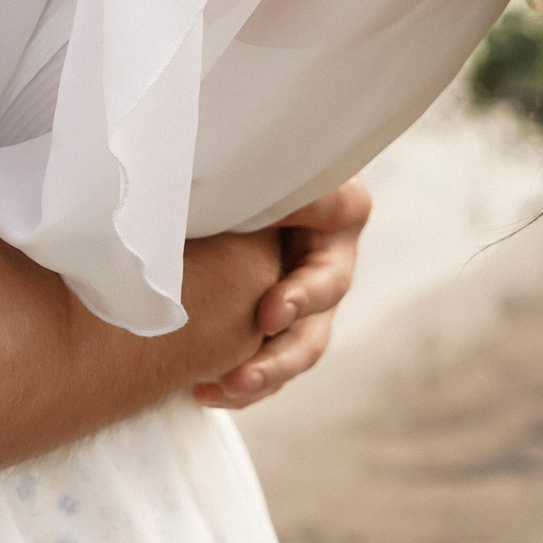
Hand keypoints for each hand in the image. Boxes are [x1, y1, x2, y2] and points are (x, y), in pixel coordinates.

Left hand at [194, 176, 370, 410]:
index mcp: (339, 212)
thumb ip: (272, 182)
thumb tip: (261, 195)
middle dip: (281, 353)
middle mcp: (329, 257)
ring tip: (220, 392)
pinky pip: (270, 360)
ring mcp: (308, 292)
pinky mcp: (279, 317)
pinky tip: (204, 393)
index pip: (332, 260)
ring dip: (262, 377)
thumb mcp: (259, 161)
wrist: (217, 164)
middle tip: (241, 373)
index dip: (302, 293)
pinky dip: (242, 381)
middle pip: (319, 315)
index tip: (266, 316)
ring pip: (299, 347)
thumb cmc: (243, 149)